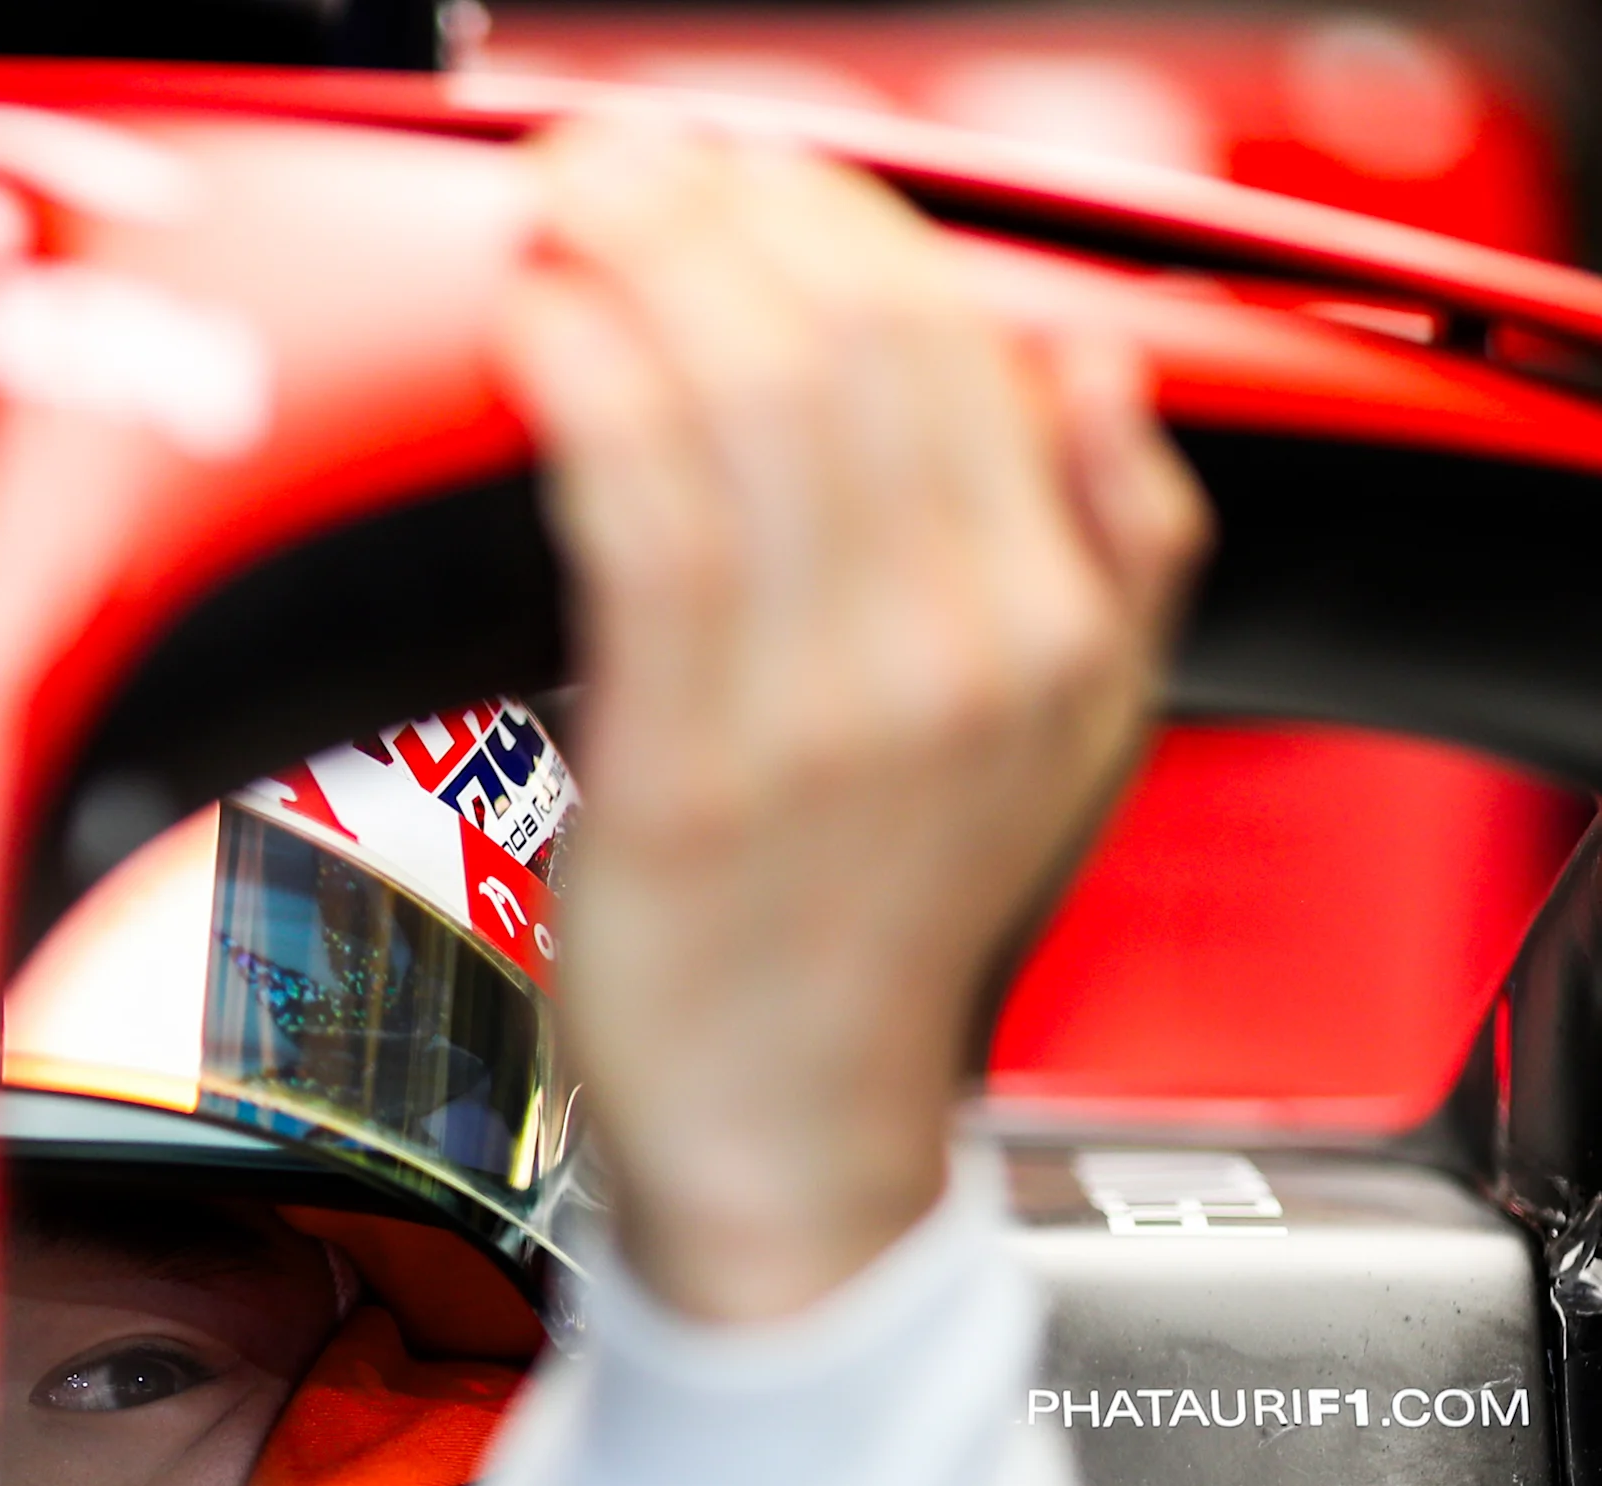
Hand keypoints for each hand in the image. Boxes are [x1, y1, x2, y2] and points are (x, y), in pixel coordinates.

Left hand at [497, 120, 1207, 1323]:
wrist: (793, 1153)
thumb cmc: (879, 944)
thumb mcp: (1071, 747)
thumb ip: (1116, 548)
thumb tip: (1086, 371)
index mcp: (1059, 625)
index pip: (964, 344)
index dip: (836, 223)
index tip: (740, 176)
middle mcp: (958, 651)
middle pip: (854, 343)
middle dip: (727, 210)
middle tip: (627, 160)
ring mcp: (824, 713)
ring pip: (747, 404)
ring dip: (643, 268)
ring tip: (571, 208)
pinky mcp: (682, 771)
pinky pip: (641, 521)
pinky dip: (586, 395)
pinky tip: (542, 333)